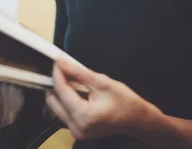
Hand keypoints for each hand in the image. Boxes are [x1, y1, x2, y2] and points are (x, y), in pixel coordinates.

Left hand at [45, 56, 163, 140]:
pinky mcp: (78, 131)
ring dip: (61, 91)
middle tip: (64, 68)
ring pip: (56, 107)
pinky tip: (76, 91)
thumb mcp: (102, 82)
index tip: (57, 60)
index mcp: (83, 115)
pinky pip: (63, 113)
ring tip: (72, 79)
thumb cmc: (125, 101)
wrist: (138, 120)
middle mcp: (77, 127)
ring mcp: (76, 132)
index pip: (61, 90)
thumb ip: (78, 72)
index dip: (58, 72)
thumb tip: (61, 62)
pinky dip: (66, 100)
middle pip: (53, 100)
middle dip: (57, 82)